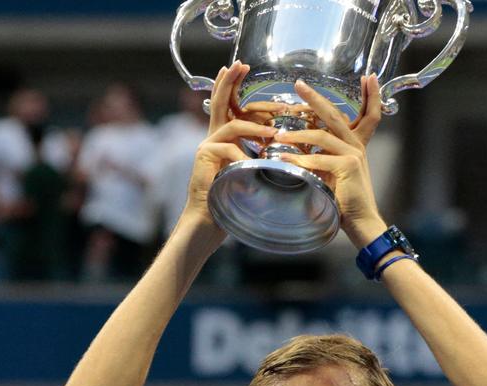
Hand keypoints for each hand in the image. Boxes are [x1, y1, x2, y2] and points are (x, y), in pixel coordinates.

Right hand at [182, 62, 278, 228]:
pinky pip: (228, 148)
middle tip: (240, 64)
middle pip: (220, 102)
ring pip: (232, 126)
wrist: (210, 220)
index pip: (229, 104)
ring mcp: (206, 145)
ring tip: (273, 133)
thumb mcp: (251, 171)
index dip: (233, 85)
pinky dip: (244, 154)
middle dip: (230, 82)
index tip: (242, 67)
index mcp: (224, 136)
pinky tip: (254, 162)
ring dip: (255, 128)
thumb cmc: (233, 198)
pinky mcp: (204, 157)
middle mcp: (212, 136)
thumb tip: (282, 142)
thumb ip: (260, 154)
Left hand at [272, 75, 386, 247]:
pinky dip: (299, 160)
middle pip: (334, 115)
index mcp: (355, 144)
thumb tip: (295, 149)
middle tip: (298, 85)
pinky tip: (284, 160)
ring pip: (320, 136)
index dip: (371, 95)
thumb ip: (321, 158)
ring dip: (297, 135)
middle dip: (315, 98)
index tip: (369, 76)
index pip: (365, 113)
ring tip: (279, 135)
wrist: (360, 222)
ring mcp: (353, 154)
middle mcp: (356, 145)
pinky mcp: (348, 166)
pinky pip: (317, 159)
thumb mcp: (331, 173)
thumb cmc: (343, 201)